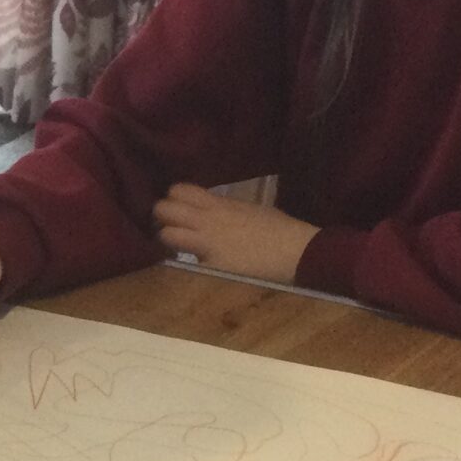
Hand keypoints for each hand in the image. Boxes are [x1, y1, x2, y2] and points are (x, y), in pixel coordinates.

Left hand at [151, 183, 317, 282]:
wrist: (298, 252)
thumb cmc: (280, 230)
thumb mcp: (249, 210)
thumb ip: (224, 209)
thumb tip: (210, 212)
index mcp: (220, 204)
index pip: (179, 190)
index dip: (172, 199)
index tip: (177, 207)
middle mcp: (208, 220)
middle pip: (163, 209)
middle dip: (161, 218)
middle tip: (170, 227)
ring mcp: (208, 244)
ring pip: (166, 234)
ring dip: (167, 241)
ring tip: (177, 248)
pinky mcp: (212, 267)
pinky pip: (187, 264)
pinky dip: (186, 267)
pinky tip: (193, 270)